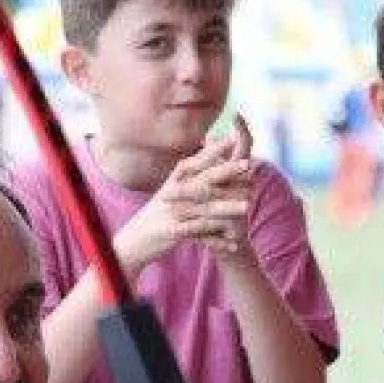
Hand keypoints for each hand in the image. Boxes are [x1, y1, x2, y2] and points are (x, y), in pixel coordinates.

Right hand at [113, 119, 252, 274]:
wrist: (134, 241)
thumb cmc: (158, 214)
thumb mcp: (171, 190)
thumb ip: (191, 171)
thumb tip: (209, 145)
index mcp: (174, 181)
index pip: (196, 161)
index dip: (214, 150)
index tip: (233, 138)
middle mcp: (174, 193)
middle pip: (203, 179)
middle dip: (226, 171)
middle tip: (248, 163)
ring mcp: (174, 213)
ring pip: (205, 208)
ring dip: (227, 207)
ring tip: (247, 207)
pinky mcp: (174, 233)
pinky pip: (200, 236)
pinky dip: (217, 241)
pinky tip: (233, 244)